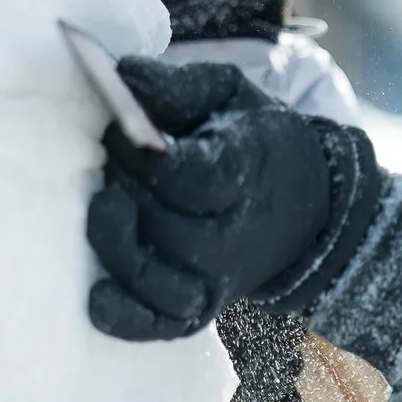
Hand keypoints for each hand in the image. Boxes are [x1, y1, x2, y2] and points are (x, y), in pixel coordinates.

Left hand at [85, 57, 368, 340]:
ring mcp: (215, 278)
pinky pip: (156, 324)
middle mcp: (231, 234)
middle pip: (160, 220)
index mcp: (244, 172)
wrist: (305, 204)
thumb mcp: (227, 94)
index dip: (141, 152)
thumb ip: (178, 85)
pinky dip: (123, 316)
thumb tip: (123, 77)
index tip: (122, 124)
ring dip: (116, 241)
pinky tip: (96, 291)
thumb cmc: (249, 139)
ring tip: (106, 203)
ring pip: (153, 275)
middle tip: (112, 152)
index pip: (185, 175)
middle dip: (124, 183)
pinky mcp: (199, 308)